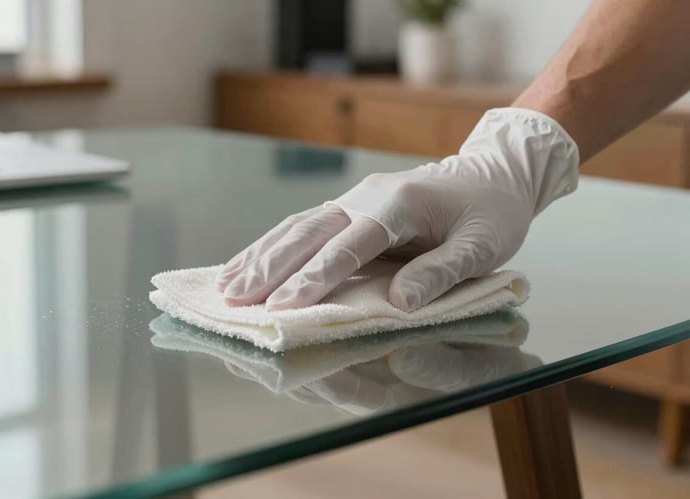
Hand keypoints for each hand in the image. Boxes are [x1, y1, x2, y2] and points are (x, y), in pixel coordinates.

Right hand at [217, 108, 577, 310]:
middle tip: (236, 300)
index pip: (349, 245)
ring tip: (226, 286)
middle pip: (308, 232)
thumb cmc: (491, 213)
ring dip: (260, 257)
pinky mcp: (348, 208)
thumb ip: (442, 272)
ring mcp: (352, 199)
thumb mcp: (483, 245)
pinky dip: (271, 247)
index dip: (315, 278)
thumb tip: (400, 302)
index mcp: (398, 205)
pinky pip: (302, 227)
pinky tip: (248, 265)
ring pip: (296, 227)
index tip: (284, 307)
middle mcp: (365, 197)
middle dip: (270, 268)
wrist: (492, 175)